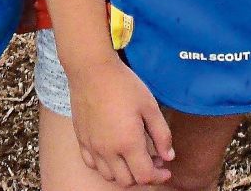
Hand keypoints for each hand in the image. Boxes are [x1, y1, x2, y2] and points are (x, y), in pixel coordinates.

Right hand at [68, 55, 174, 184]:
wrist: (92, 70)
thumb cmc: (123, 84)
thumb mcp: (150, 106)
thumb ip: (162, 134)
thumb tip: (169, 157)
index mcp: (128, 143)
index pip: (144, 176)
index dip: (158, 177)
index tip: (166, 170)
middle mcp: (108, 150)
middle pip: (127, 181)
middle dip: (143, 176)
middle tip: (153, 160)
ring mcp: (92, 146)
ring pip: (109, 176)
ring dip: (124, 173)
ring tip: (133, 156)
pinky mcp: (82, 140)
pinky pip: (92, 164)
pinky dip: (105, 166)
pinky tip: (114, 152)